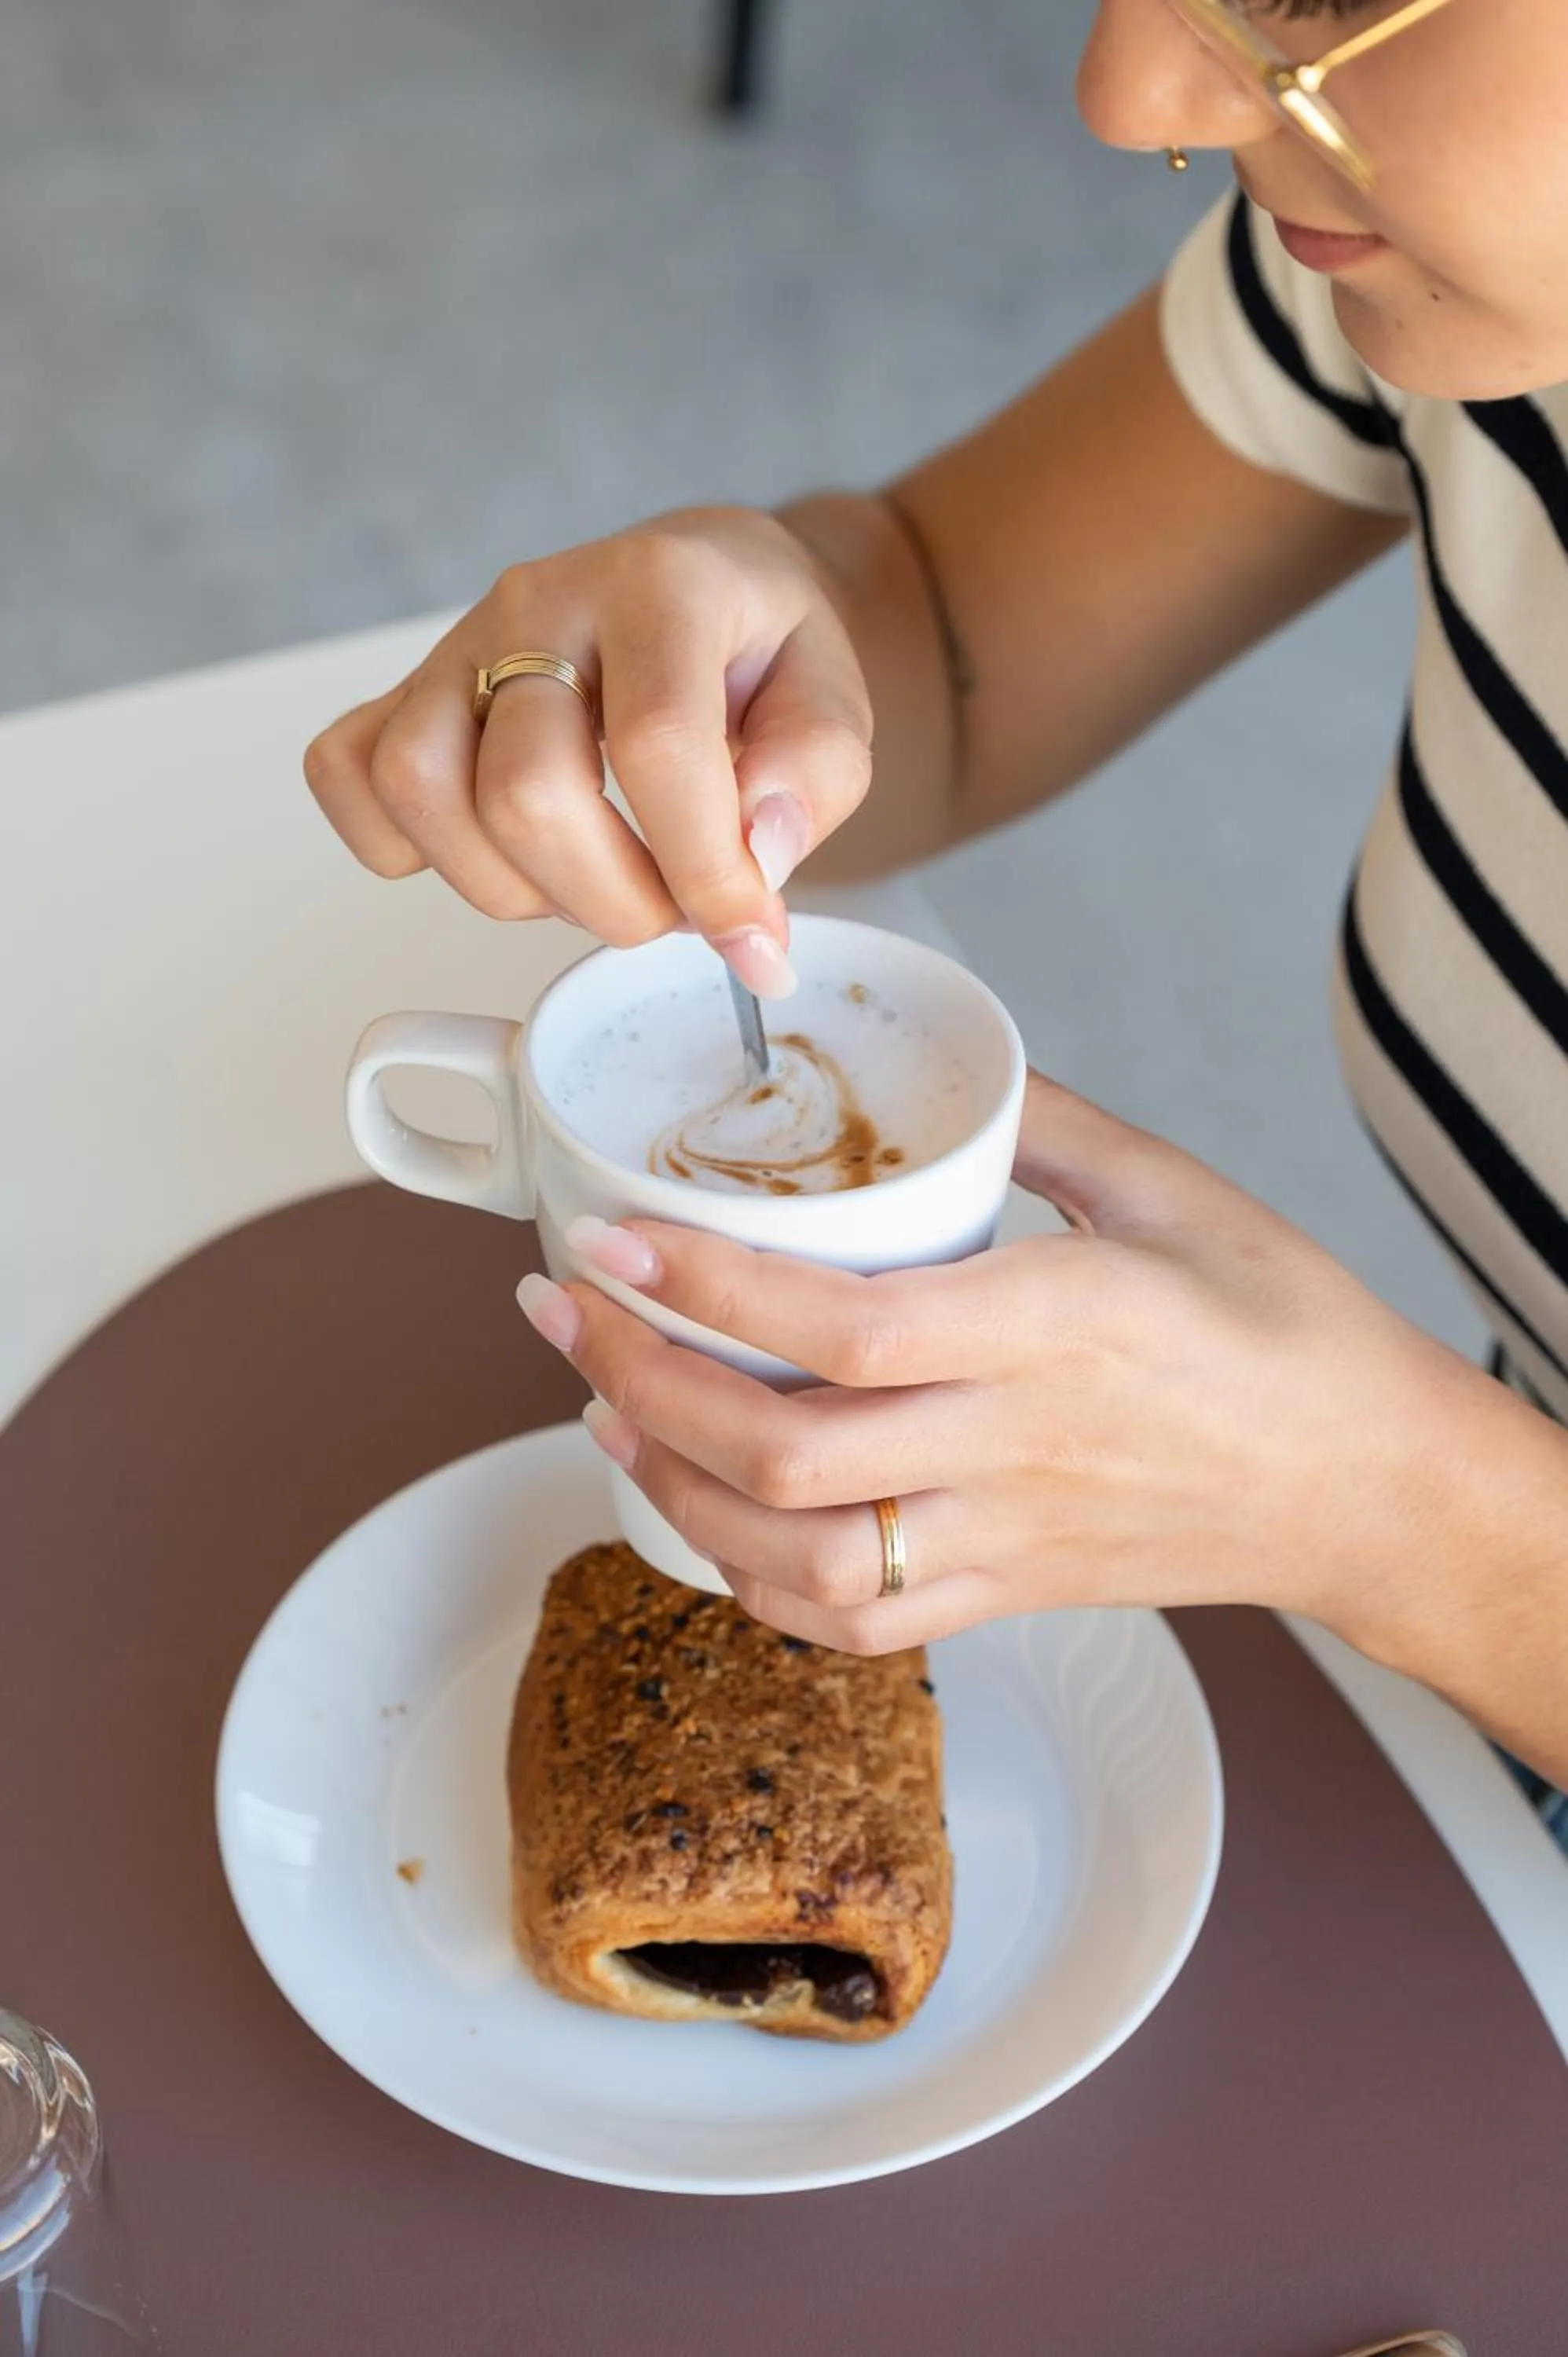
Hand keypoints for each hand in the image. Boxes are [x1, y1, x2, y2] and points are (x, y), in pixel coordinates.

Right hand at [302, 508, 872, 997]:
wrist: (710, 587)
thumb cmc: (762, 653)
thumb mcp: (837, 700)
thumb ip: (814, 778)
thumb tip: (754, 859)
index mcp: (659, 587)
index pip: (657, 749)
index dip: (704, 873)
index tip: (751, 934)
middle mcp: (541, 602)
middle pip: (525, 791)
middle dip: (611, 901)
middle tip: (671, 907)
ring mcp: (458, 644)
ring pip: (419, 791)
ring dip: (511, 887)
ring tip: (589, 882)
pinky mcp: (407, 690)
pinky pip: (348, 777)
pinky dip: (406, 847)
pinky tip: (499, 853)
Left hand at [518, 1072, 1492, 1657]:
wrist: (1365, 1482)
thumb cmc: (1284, 1326)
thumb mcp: (1173, 1188)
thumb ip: (1044, 1124)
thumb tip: (938, 1076)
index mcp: (1054, 1329)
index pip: (841, 1329)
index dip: (704, 1291)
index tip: (609, 1241)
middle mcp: (1013, 1448)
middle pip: (783, 1453)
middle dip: (639, 1383)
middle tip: (563, 1313)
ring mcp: (1004, 1540)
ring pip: (795, 1561)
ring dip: (671, 1490)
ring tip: (601, 1411)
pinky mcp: (1008, 1597)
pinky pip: (855, 1627)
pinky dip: (752, 1584)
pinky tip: (699, 1517)